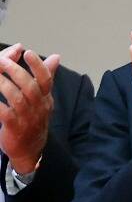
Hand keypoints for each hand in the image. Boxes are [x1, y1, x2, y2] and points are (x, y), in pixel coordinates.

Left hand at [0, 45, 57, 174]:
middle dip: (16, 72)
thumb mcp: (43, 98)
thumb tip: (56, 57)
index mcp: (45, 98)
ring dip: (3, 84)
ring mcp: (27, 118)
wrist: (30, 150)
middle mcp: (38, 107)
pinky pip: (5, 113)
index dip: (37, 65)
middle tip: (3, 61)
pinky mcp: (14, 128)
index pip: (45, 80)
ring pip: (16, 98)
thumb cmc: (34, 119)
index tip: (27, 52)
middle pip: (30, 87)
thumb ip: (47, 77)